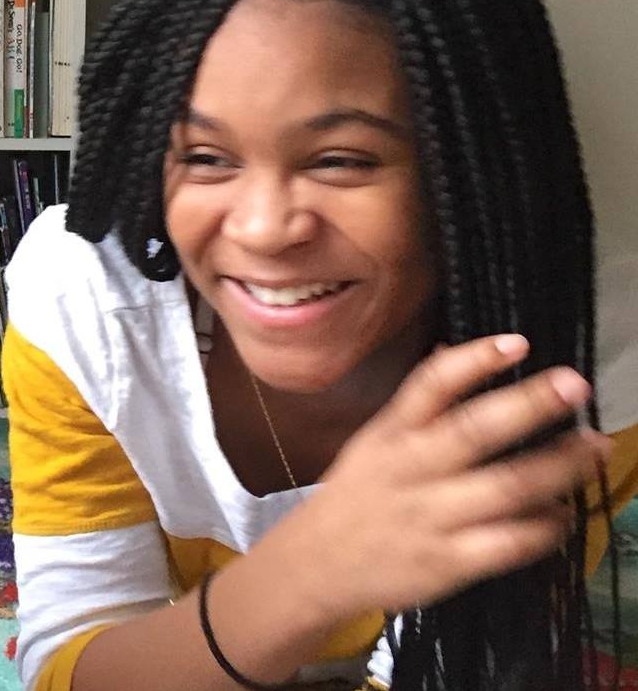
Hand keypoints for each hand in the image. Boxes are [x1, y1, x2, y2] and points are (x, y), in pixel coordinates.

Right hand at [258, 334, 609, 621]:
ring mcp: (430, 518)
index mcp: (390, 437)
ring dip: (557, 467)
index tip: (518, 343)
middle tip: (575, 386)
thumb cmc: (357, 498)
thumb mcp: (373, 444)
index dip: (474, 362)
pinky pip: (509, 543)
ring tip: (594, 447)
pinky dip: (545, 528)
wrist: (316, 566)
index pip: (429, 387)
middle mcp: (410, 472)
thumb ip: (417, 406)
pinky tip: (565, 514)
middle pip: (474, 432)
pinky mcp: (449, 563)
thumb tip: (454, 351)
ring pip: (505, 488)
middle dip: (529, 406)